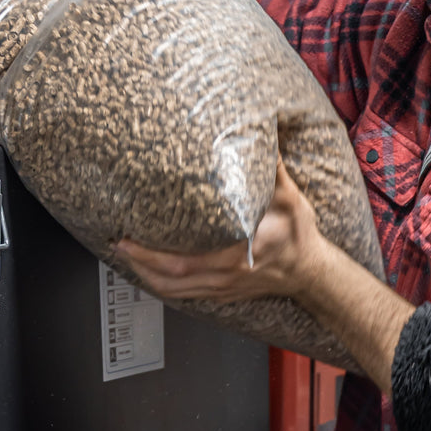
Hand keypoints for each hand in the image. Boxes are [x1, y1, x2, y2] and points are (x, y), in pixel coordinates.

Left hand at [114, 157, 327, 304]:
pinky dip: (162, 285)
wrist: (312, 273)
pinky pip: (183, 295)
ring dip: (145, 275)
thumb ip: (274, 170)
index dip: (152, 254)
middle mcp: (224, 276)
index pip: (183, 261)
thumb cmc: (300, 238)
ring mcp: (221, 289)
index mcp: (236, 255)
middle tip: (118, 243)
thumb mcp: (291, 199)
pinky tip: (150, 272)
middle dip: (138, 262)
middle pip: (168, 279)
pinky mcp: (222, 293)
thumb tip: (266, 136)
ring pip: (173, 291)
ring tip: (126, 257)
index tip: (132, 236)